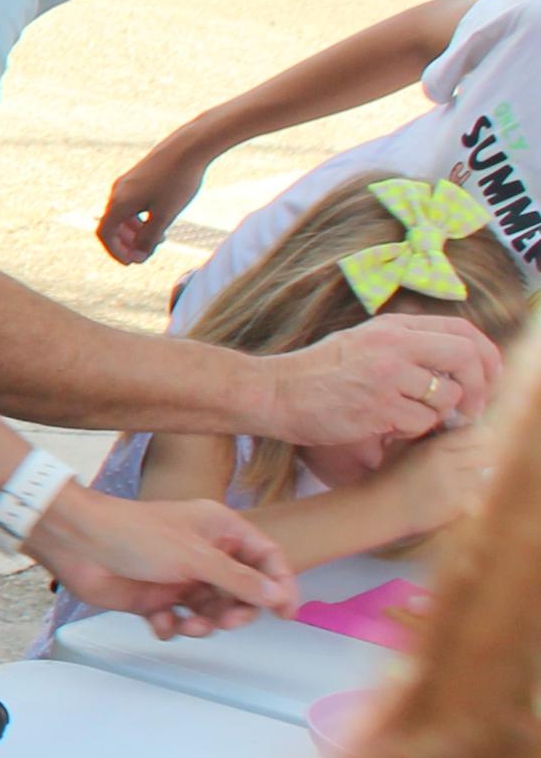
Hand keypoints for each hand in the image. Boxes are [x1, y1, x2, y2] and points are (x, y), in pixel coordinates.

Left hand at [27, 487, 293, 635]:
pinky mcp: (153, 597)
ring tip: (188, 625)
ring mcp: (178, 576)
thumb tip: (278, 596)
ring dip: (205, 624)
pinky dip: (173, 627)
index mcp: (220, 530)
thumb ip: (239, 579)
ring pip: (210, 610)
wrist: (77, 543)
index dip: (281, 584)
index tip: (287, 614)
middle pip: (241, 591)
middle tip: (227, 622)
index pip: (266, 557)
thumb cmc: (134, 535)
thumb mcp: (195, 556)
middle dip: (237, 611)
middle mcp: (203, 553)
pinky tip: (161, 624)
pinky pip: (177, 620)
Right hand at [97, 145, 206, 265]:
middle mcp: (117, 192)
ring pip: (122, 215)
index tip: (132, 263)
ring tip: (159, 240)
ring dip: (135, 232)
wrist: (188, 147)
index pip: (105, 234)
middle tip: (145, 255)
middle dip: (127, 244)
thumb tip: (138, 256)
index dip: (115, 252)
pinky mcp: (137, 177)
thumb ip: (149, 239)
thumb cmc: (178, 182)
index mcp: (119, 202)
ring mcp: (126, 183)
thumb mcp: (165, 215)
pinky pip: (130, 204)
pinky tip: (160, 220)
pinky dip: (140, 218)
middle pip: (112, 225)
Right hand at [259, 315, 504, 451]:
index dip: (486, 356)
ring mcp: (386, 375)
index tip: (485, 379)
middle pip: (466, 358)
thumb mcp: (361, 342)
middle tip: (469, 409)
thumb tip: (452, 363)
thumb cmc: (315, 374)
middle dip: (478, 387)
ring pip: (445, 398)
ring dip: (435, 415)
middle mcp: (393, 345)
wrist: (272, 392)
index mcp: (392, 327)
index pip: (462, 331)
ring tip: (407, 418)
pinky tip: (385, 427)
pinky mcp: (378, 407)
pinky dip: (410, 430)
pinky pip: (420, 423)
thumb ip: (403, 345)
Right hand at [360, 421, 497, 550]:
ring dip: (472, 478)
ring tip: (454, 482)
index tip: (469, 441)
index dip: (477, 436)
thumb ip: (427, 433)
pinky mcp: (457, 508)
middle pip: (487, 455)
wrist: (379, 509)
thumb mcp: (402, 445)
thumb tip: (450, 422)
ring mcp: (456, 489)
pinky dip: (467, 497)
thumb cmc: (388, 475)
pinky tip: (449, 498)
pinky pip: (476, 498)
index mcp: (436, 448)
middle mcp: (450, 466)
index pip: (479, 434)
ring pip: (482, 477)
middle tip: (464, 461)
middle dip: (478, 457)